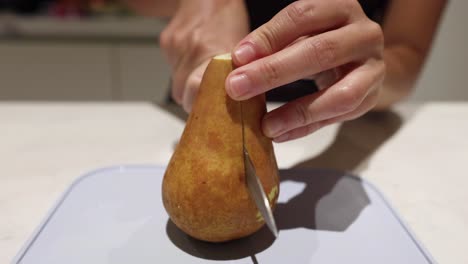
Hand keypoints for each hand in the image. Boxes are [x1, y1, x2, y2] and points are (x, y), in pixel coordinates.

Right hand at [160, 0, 248, 111]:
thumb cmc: (229, 20)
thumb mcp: (243, 51)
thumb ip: (239, 79)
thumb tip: (243, 112)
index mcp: (213, 52)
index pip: (198, 90)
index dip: (203, 109)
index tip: (212, 119)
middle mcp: (192, 49)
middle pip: (185, 96)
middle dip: (197, 104)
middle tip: (211, 105)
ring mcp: (176, 46)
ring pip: (178, 86)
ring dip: (191, 88)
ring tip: (205, 77)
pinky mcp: (166, 43)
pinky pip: (174, 70)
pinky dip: (185, 72)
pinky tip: (196, 61)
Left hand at [225, 0, 384, 141]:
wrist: (361, 60)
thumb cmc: (319, 42)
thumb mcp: (298, 34)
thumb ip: (273, 44)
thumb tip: (239, 65)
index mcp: (340, 8)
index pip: (303, 16)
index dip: (269, 36)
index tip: (238, 57)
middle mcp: (364, 34)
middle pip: (320, 52)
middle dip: (274, 72)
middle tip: (238, 88)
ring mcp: (373, 68)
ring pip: (340, 94)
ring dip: (297, 111)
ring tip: (265, 125)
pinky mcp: (371, 98)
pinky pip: (338, 118)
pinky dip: (306, 127)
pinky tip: (280, 133)